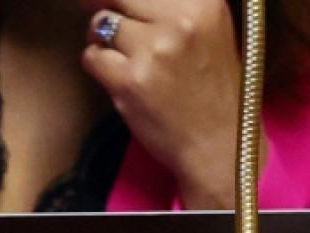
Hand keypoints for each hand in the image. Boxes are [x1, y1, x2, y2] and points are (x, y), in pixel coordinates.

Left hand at [81, 0, 263, 208]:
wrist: (218, 142)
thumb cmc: (212, 87)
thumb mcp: (210, 29)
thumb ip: (174, 7)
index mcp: (204, 3)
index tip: (119, 3)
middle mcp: (180, 21)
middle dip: (107, 5)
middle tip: (104, 20)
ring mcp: (153, 51)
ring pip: (101, 23)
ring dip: (102, 38)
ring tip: (120, 55)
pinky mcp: (130, 81)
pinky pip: (92, 57)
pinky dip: (97, 64)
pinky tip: (116, 76)